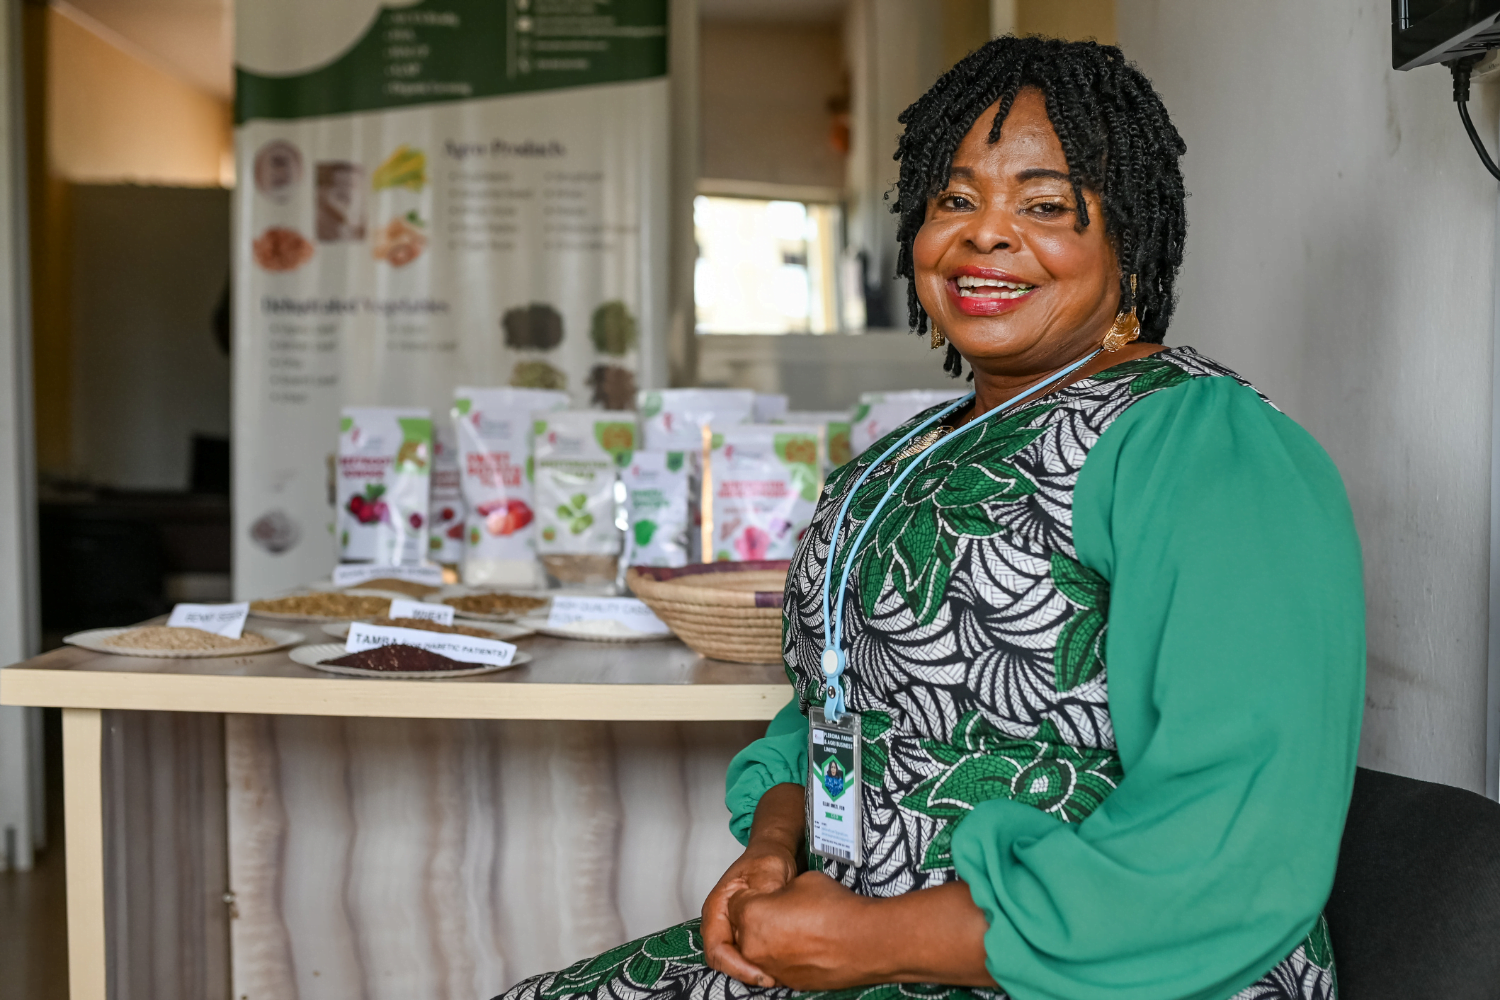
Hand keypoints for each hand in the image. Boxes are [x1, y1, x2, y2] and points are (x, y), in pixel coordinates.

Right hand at [701, 842, 798, 986]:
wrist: (773, 854)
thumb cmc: (765, 860)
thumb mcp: (766, 871)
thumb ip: (763, 891)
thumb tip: (765, 911)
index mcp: (717, 908)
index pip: (717, 948)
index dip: (737, 965)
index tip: (761, 973)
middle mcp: (721, 922)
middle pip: (723, 959)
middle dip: (746, 972)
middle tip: (772, 978)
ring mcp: (733, 929)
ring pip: (736, 959)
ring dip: (754, 970)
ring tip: (777, 975)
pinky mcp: (746, 934)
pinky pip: (748, 955)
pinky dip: (761, 964)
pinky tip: (779, 965)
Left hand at [730, 871, 875, 990]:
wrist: (865, 942)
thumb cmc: (835, 910)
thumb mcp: (802, 881)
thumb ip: (781, 890)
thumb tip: (781, 897)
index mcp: (751, 916)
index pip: (736, 903)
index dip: (753, 895)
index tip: (766, 893)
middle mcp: (753, 946)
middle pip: (742, 930)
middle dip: (756, 919)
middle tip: (782, 910)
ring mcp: (771, 968)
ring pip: (758, 950)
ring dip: (769, 939)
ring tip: (795, 928)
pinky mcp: (789, 982)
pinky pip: (777, 965)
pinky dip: (784, 956)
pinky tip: (805, 945)